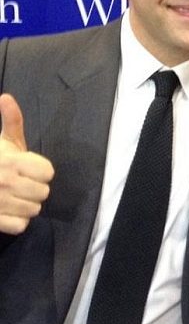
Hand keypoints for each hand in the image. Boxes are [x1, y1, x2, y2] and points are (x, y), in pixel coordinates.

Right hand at [0, 94, 53, 234]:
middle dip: (35, 188)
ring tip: (15, 196)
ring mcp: (0, 203)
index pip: (48, 172)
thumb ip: (11, 120)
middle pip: (44, 192)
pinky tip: (9, 210)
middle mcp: (6, 182)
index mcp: (11, 161)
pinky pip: (20, 226)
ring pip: (34, 210)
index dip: (41, 170)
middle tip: (22, 183)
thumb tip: (5, 97)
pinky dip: (17, 221)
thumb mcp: (2, 140)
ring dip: (27, 205)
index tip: (30, 168)